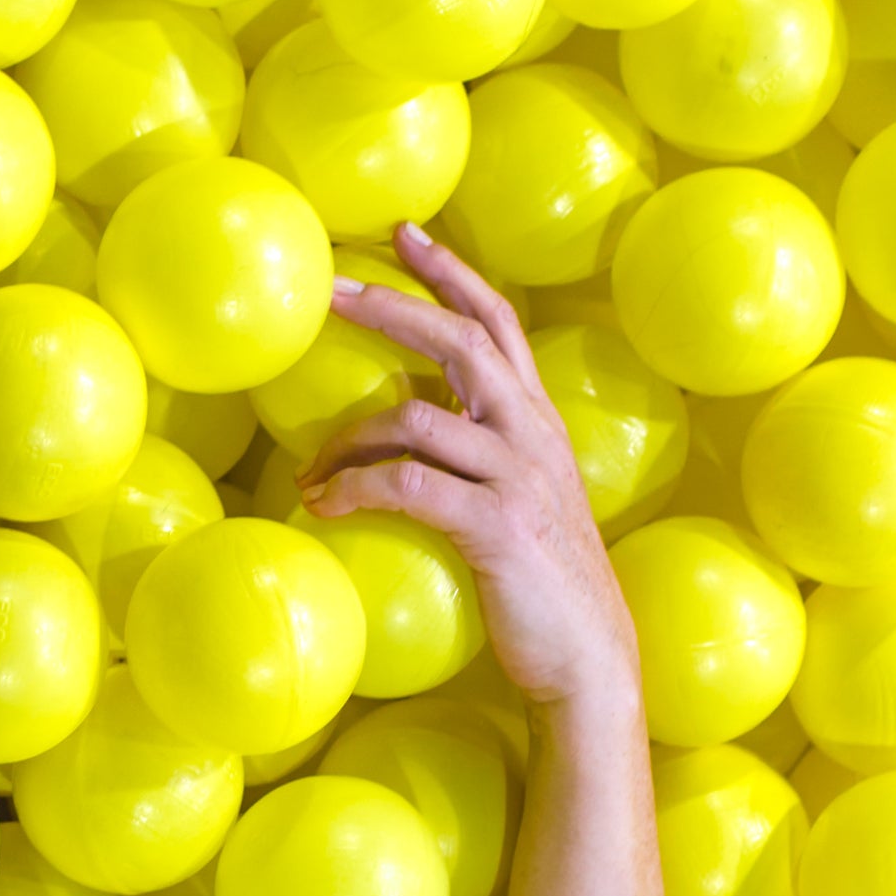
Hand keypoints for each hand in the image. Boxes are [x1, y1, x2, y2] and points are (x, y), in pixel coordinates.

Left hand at [299, 220, 641, 719]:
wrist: (589, 662)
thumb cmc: (541, 588)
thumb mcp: (517, 501)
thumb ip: (477, 454)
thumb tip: (408, 420)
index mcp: (537, 424)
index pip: (497, 324)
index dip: (451, 274)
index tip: (402, 233)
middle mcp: (534, 437)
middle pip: (462, 342)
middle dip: (393, 307)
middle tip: (332, 290)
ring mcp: (519, 478)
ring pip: (419, 415)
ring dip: (348, 435)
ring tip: (306, 470)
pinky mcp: (498, 526)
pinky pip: (408, 485)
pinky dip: (355, 487)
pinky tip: (324, 505)